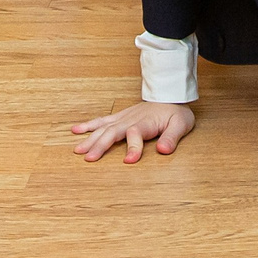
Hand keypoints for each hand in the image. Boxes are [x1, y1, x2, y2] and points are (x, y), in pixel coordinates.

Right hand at [71, 100, 193, 163]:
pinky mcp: (119, 117)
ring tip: (78, 150)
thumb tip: (163, 150)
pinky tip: (76, 130)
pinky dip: (88, 125)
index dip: (132, 147)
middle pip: (112, 131)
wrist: (170, 96)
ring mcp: (123, 117)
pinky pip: (102, 120)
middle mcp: (130, 119)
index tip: (129, 161)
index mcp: (145, 122)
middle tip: (88, 159)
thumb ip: (172, 138)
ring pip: (103, 127)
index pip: (135, 134)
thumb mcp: (181, 125)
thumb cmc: (175, 113)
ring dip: (90, 138)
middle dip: (100, 145)